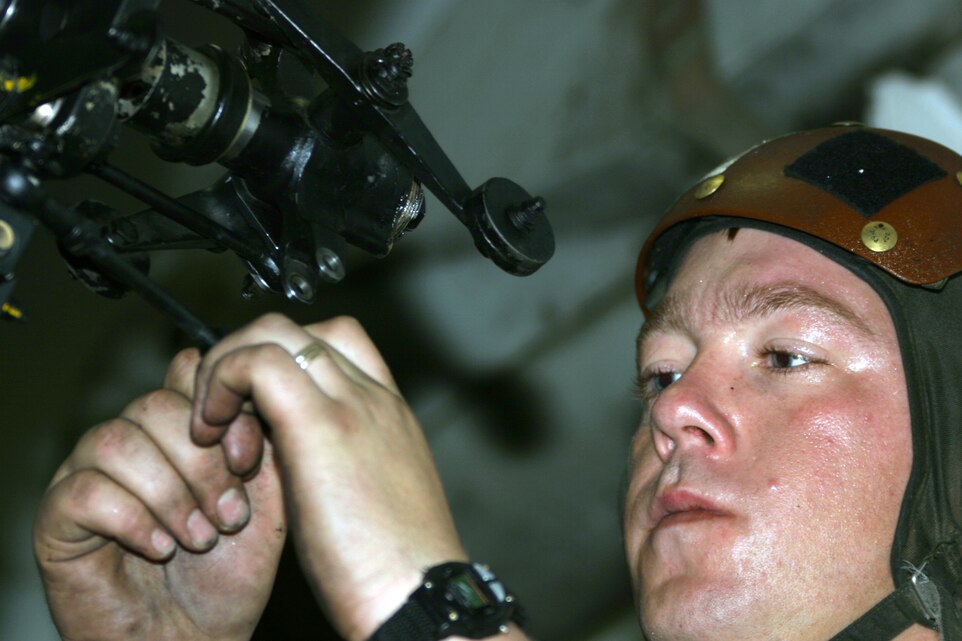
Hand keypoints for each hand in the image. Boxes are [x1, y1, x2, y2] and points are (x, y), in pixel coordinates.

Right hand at [34, 348, 285, 640]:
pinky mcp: (58, 516)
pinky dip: (133, 520)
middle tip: (230, 515)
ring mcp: (88, 474)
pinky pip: (86, 490)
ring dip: (170, 494)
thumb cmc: (229, 575)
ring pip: (117, 442)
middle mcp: (130, 442)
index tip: (249, 460)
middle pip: (154, 406)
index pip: (186, 375)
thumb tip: (252, 386)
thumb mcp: (265, 500)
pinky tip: (161, 548)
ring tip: (200, 537)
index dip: (223, 408)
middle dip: (202, 462)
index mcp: (176, 430)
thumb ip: (261, 442)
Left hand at [190, 313, 467, 640]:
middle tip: (222, 417)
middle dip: (244, 359)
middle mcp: (372, 394)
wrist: (422, 596)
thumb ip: (333, 458)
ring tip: (211, 427)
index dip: (279, 361)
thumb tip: (284, 451)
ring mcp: (351, 402)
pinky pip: (255, 363)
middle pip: (296, 328)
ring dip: (226, 368)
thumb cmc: (394, 567)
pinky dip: (221, 384)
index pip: (332, 339)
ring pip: (272, 332)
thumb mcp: (367, 496)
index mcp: (387, 411)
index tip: (252, 412)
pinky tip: (211, 434)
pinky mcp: (321, 424)